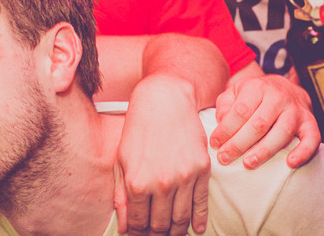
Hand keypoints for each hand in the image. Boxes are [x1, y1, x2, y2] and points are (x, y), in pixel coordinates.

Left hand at [115, 75, 209, 235]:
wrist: (165, 101)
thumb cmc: (139, 129)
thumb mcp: (121, 160)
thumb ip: (121, 195)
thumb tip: (125, 226)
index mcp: (137, 182)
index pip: (139, 223)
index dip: (138, 234)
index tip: (139, 235)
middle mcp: (162, 183)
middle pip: (161, 225)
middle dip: (156, 235)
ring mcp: (184, 177)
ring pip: (181, 219)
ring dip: (177, 232)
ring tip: (172, 235)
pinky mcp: (202, 169)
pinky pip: (201, 203)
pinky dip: (199, 220)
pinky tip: (196, 229)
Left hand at [211, 64, 319, 168]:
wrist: (285, 87)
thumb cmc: (254, 95)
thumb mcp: (235, 92)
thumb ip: (225, 105)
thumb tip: (221, 123)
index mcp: (257, 87)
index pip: (240, 111)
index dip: (226, 130)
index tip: (215, 144)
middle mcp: (278, 97)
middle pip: (258, 124)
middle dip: (239, 144)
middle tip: (225, 158)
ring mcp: (296, 110)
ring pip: (281, 133)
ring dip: (264, 151)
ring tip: (248, 164)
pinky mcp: (310, 122)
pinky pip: (311, 138)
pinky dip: (303, 152)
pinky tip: (290, 163)